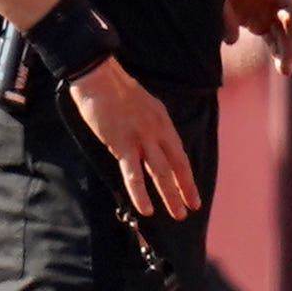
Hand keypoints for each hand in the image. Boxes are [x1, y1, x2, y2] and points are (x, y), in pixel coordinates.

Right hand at [67, 58, 200, 218]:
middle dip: (185, 189)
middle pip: (176, 165)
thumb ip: (150, 124)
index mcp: (162, 121)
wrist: (99, 77)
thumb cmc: (115, 90)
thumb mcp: (143, 105)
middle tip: (191, 208)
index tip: (192, 193)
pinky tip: (146, 209)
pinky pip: (134, 174)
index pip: (179, 153)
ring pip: (160, 172)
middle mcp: (157, 130)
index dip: (186, 175)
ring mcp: (141, 138)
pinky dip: (141, 193)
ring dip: (170, 195)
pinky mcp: (122, 144)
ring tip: (177, 214)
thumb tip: (152, 142)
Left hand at [222, 0, 291, 74]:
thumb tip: (232, 40)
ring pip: (284, 30)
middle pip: (288, 14)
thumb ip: (224, 12)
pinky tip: (283, 68)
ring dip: (288, 50)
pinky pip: (274, 38)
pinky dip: (279, 52)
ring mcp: (266, 8)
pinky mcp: (261, 22)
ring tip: (286, 71)